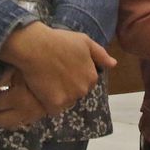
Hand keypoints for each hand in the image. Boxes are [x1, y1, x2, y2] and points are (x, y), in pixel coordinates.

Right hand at [0, 22, 115, 115]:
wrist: (35, 46)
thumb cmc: (60, 41)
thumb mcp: (84, 41)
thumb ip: (100, 54)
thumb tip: (114, 64)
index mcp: (92, 77)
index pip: (86, 82)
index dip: (75, 75)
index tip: (65, 67)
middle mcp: (83, 90)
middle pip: (76, 93)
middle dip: (68, 86)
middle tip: (55, 73)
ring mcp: (69, 98)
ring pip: (65, 101)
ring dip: (58, 95)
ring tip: (47, 80)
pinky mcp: (55, 104)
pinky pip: (53, 108)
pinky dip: (48, 102)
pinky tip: (42, 89)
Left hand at [0, 69, 47, 127]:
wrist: (65, 71)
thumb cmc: (38, 64)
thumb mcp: (14, 68)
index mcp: (20, 97)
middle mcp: (27, 110)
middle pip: (0, 119)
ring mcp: (34, 115)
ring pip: (10, 124)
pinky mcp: (39, 115)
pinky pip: (20, 123)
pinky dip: (9, 121)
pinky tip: (3, 115)